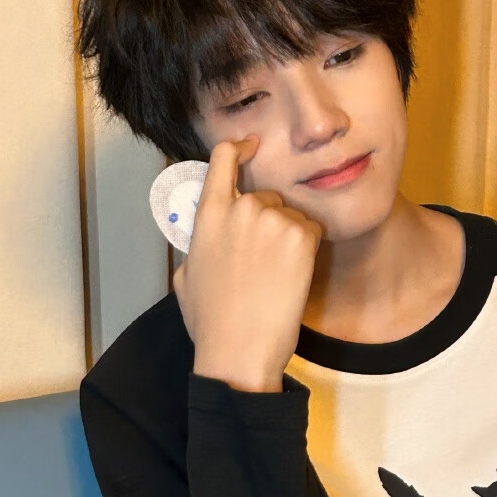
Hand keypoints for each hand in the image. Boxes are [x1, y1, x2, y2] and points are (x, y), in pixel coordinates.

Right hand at [172, 135, 322, 390]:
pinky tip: (290, 278)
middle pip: (265, 197)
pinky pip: (311, 230)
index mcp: (207, 216)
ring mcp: (271, 220)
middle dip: (269, 222)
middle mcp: (239, 209)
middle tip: (263, 265)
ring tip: (273, 278)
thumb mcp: (186, 276)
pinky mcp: (300, 236)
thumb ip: (199, 244)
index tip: (251, 145)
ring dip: (288, 239)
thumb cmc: (211, 322)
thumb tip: (205, 238)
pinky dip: (306, 251)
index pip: (223, 160)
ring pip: (291, 216)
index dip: (239, 148)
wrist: (238, 351)